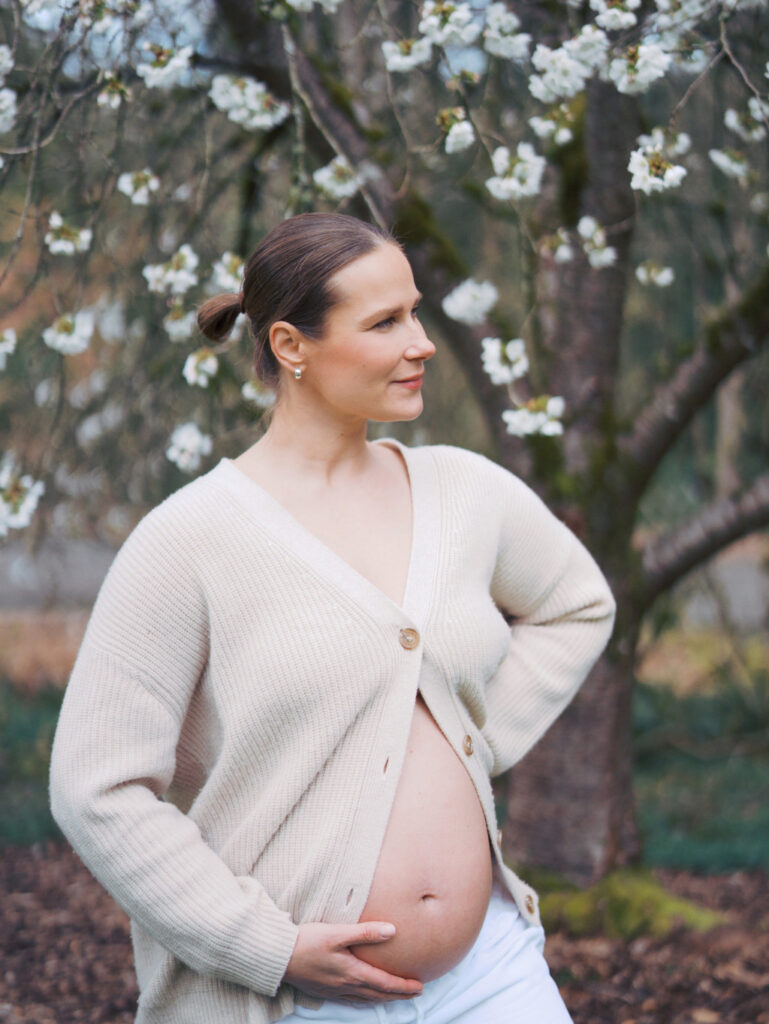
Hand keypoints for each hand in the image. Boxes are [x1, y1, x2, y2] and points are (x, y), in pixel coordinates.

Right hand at [283, 921, 423, 1002]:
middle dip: (399, 994)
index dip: (404, 986)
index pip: (384, 983)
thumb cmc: (307, 941)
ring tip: (396, 996)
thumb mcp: (338, 933)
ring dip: (384, 998)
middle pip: (378, 994)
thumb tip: (392, 931)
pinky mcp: (325, 990)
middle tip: (416, 993)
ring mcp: (335, 990)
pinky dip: (366, 999)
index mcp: (352, 973)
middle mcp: (346, 986)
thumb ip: (366, 932)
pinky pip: (352, 999)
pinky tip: (366, 997)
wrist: (279, 956)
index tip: (420, 986)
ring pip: (366, 998)